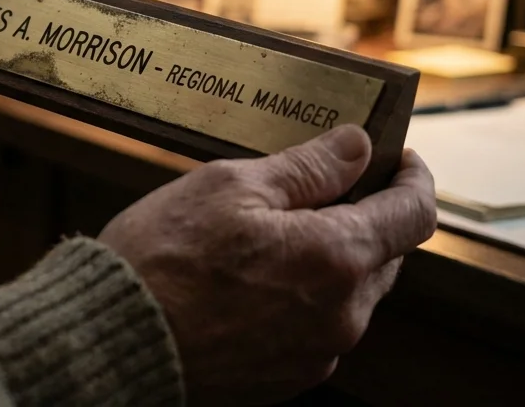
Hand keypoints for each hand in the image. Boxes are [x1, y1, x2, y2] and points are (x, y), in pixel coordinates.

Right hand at [99, 125, 435, 404]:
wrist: (109, 341)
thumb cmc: (162, 260)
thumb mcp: (230, 188)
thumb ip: (306, 168)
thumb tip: (357, 145)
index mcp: (337, 257)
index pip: (414, 214)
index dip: (412, 178)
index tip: (395, 158)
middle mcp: (342, 314)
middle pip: (384, 254)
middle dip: (363, 215)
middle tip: (320, 186)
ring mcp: (317, 353)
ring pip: (349, 293)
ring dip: (329, 258)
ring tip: (271, 234)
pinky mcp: (288, 379)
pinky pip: (316, 327)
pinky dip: (301, 297)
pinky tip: (252, 279)